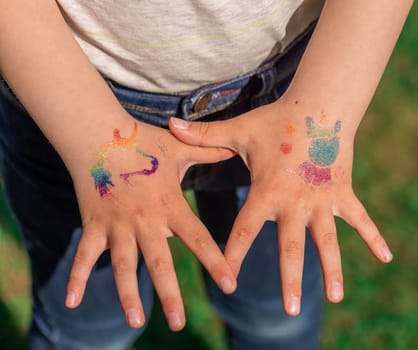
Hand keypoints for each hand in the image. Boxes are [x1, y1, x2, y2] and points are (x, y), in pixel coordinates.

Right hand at [65, 120, 236, 330]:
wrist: (99, 134)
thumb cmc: (143, 142)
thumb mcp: (180, 149)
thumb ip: (208, 152)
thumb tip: (234, 147)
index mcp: (170, 205)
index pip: (197, 238)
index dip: (214, 261)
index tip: (230, 285)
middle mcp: (145, 220)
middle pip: (159, 262)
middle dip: (170, 294)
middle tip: (179, 322)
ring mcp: (118, 225)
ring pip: (123, 265)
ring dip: (128, 294)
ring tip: (136, 321)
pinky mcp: (94, 224)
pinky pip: (85, 255)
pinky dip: (76, 277)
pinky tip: (71, 302)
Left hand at [169, 101, 392, 315]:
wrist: (320, 105)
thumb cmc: (276, 121)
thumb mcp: (239, 130)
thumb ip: (205, 135)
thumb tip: (169, 124)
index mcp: (268, 191)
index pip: (245, 230)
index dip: (233, 255)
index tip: (227, 283)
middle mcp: (296, 202)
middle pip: (292, 247)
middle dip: (290, 279)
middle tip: (290, 310)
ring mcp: (323, 199)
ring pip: (329, 241)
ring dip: (333, 269)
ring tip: (334, 298)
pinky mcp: (343, 193)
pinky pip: (361, 219)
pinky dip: (374, 237)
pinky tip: (388, 259)